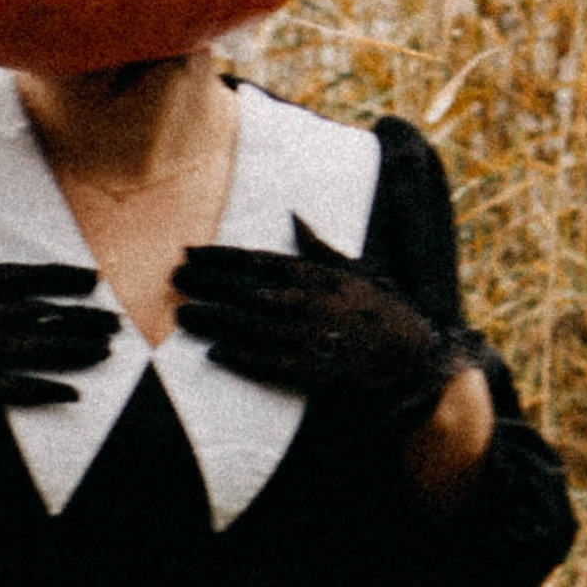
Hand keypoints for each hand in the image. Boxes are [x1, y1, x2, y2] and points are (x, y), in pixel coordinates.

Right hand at [0, 194, 117, 405]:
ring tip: (104, 353)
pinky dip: (42, 390)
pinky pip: (11, 387)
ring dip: (73, 350)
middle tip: (115, 324)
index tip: (93, 281)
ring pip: (35, 348)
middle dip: (82, 319)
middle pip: (43, 314)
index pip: (28, 277)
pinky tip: (70, 393)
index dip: (64, 279)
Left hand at [171, 220, 459, 424]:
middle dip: (205, 285)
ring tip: (182, 316)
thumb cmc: (384, 310)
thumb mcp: (356, 269)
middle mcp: (304, 303)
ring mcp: (304, 338)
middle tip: (174, 280)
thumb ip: (318, 246)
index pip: (254, 260)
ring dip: (212, 320)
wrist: (413, 358)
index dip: (218, 257)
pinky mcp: (308, 371)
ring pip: (246, 326)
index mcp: (313, 275)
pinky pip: (266, 363)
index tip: (189, 253)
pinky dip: (239, 358)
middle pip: (242, 291)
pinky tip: (213, 354)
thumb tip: (294, 215)